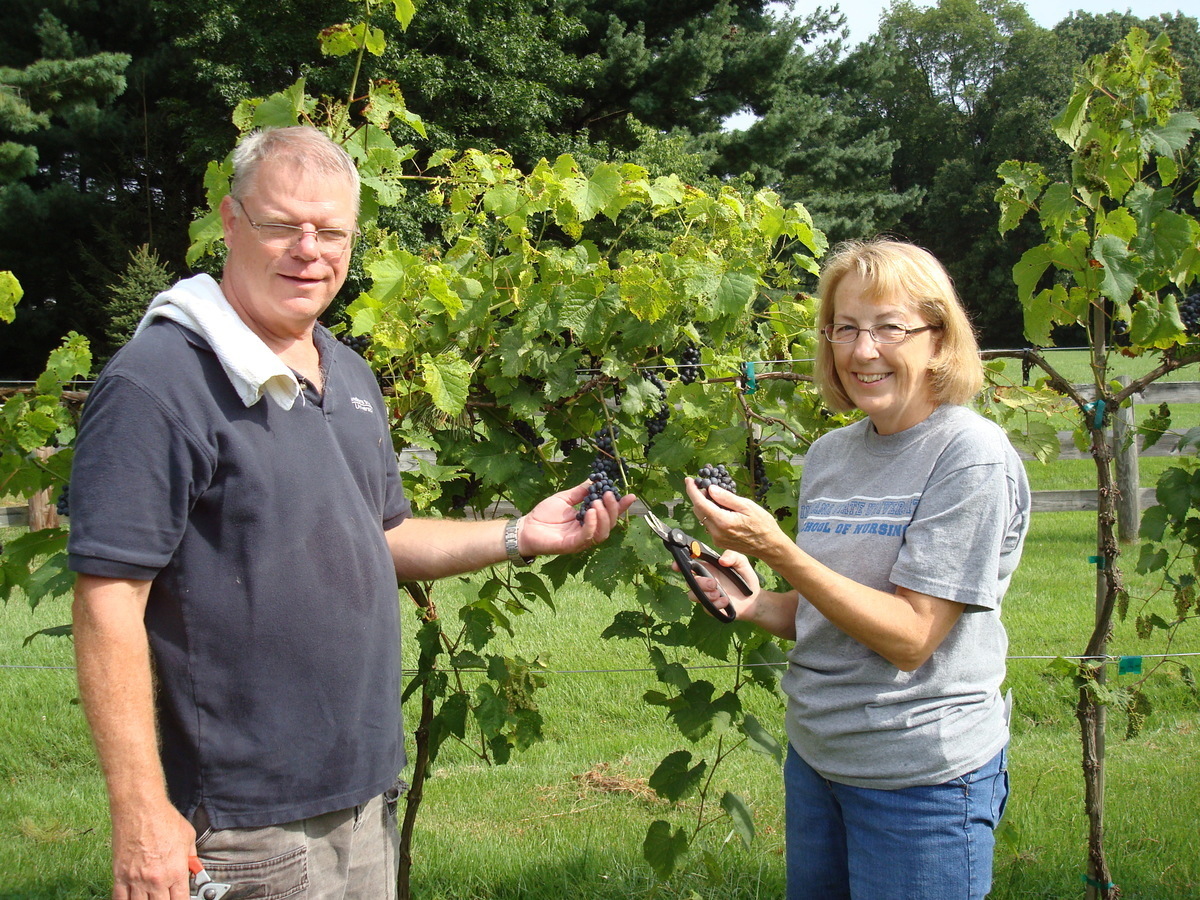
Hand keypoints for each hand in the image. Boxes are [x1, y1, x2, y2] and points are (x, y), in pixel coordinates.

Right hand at [109, 800, 195, 899]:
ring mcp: (136, 879)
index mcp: (176, 872)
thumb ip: (191, 858)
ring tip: (151, 896)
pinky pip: (120, 898)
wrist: (140, 808)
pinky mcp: (120, 875)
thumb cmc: (164, 819)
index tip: (180, 899)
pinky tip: (132, 898)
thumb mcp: (188, 837)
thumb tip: (192, 869)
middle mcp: (156, 880)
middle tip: (165, 896)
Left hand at [519, 480, 636, 555]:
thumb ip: (580, 492)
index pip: (609, 514)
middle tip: (609, 495)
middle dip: (613, 509)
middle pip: (610, 524)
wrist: (526, 527)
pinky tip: (590, 512)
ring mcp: (581, 540)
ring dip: (604, 516)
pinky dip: (592, 524)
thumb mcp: (565, 498)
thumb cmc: (543, 515)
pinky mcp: (572, 545)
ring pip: (603, 533)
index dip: (621, 506)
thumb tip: (595, 480)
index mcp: (588, 520)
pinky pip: (587, 537)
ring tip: (598, 502)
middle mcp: (588, 531)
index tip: (630, 495)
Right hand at [675, 549, 761, 620]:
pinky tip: (726, 601)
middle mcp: (704, 581)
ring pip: (693, 595)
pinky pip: (706, 607)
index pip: (689, 565)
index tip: (676, 565)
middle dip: (698, 582)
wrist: (754, 599)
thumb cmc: (745, 578)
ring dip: (705, 594)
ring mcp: (706, 595)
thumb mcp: (742, 563)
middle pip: (689, 581)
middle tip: (713, 583)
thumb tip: (721, 560)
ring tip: (719, 593)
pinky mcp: (711, 608)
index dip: (680, 564)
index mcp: (707, 568)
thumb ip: (733, 556)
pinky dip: (715, 604)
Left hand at [686, 477, 791, 564]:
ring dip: (704, 506)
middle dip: (698, 497)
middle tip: (705, 486)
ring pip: (703, 518)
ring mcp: (717, 539)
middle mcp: (716, 532)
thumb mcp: (747, 506)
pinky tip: (720, 509)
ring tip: (715, 496)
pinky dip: (710, 514)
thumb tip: (711, 489)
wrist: (769, 546)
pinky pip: (709, 525)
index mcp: (723, 521)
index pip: (700, 503)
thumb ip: (727, 498)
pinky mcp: (719, 541)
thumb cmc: (763, 525)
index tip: (689, 480)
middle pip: (699, 511)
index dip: (692, 490)